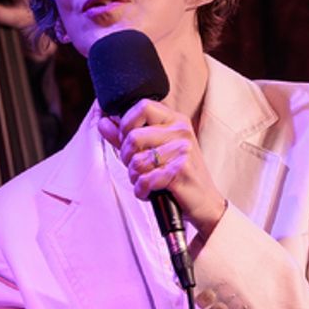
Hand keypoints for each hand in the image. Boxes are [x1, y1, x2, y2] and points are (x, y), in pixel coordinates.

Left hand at [97, 99, 225, 231]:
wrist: (205, 203)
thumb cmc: (177, 175)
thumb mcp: (151, 151)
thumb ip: (126, 136)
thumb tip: (103, 122)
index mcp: (175, 120)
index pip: (142, 106)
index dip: (127, 123)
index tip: (126, 139)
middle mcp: (181, 131)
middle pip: (134, 136)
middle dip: (126, 157)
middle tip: (136, 167)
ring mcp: (182, 151)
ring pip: (137, 161)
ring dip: (134, 177)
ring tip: (145, 180)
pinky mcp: (180, 171)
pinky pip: (145, 179)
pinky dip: (141, 190)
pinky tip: (149, 192)